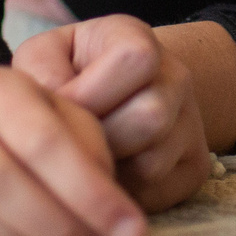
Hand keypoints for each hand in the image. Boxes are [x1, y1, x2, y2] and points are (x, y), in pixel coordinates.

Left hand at [14, 15, 214, 211]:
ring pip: (152, 163)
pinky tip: (102, 177)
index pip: (138, 59)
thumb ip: (41, 71)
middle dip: (100, 138)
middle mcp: (176, 79)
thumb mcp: (47, 55)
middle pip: (151, 116)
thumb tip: (58, 111)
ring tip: (83, 160)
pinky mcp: (194, 168)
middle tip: (71, 142)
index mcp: (139, 40)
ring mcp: (192, 125)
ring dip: (107, 170)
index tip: (63, 106)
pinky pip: (157, 193)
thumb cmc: (69, 75)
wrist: (114, 96)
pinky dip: (120, 195)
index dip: (93, 91)